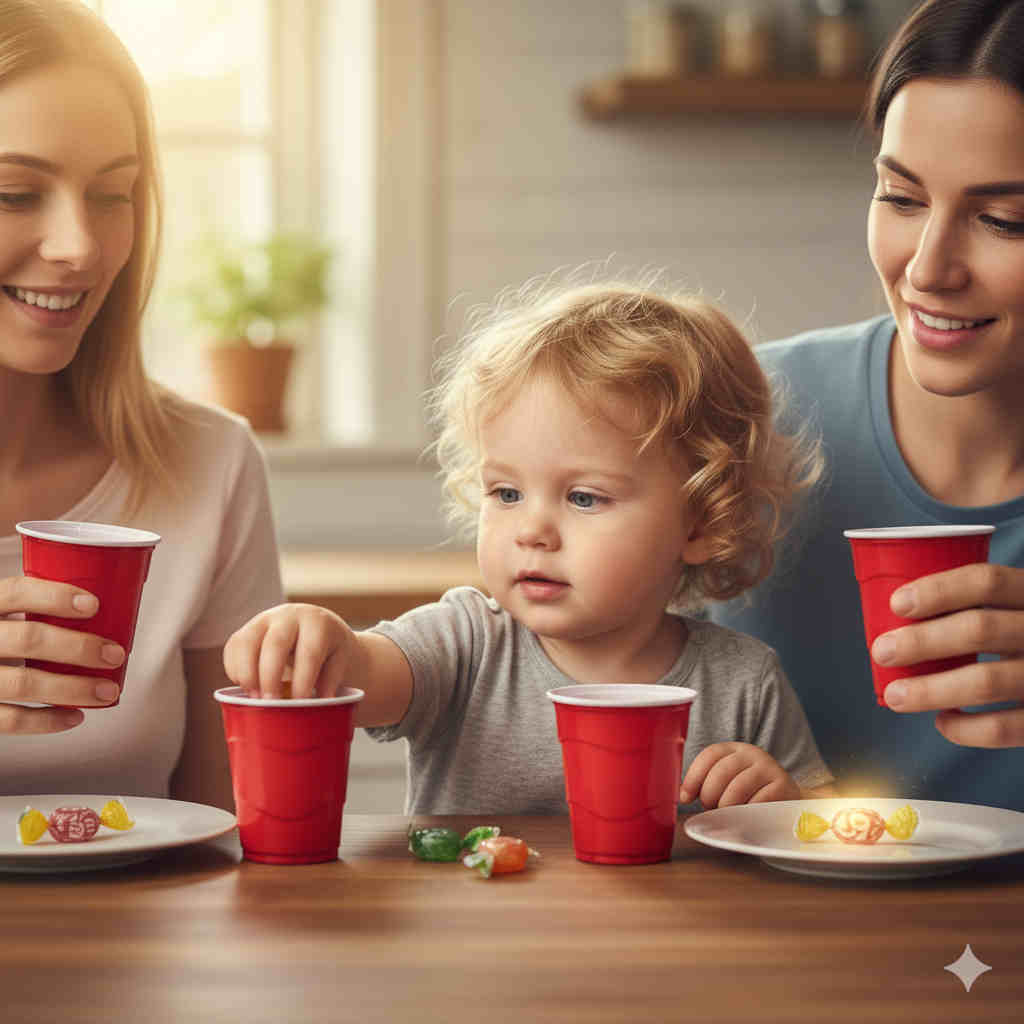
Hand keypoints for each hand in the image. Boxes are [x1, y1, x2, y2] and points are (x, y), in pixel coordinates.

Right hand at [0, 576, 125, 733]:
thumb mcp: (2, 614)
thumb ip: (32, 608)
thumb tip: (103, 609)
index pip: (16, 592)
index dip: (55, 597)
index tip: (93, 605)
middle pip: (28, 639)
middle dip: (79, 647)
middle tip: (114, 653)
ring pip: (24, 683)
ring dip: (74, 688)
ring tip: (106, 690)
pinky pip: (11, 720)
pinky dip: (48, 720)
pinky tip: (75, 715)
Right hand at [222, 603, 354, 698]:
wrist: (314, 624)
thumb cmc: (329, 648)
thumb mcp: (340, 659)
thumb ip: (332, 680)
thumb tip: (323, 703)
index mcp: (317, 622)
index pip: (309, 651)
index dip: (303, 678)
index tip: (300, 702)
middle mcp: (288, 616)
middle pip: (275, 643)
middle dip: (270, 676)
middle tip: (270, 702)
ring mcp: (263, 620)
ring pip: (246, 642)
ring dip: (247, 674)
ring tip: (255, 698)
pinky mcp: (246, 629)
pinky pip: (233, 647)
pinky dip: (234, 670)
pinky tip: (246, 687)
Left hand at [679, 742, 800, 807]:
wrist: (790, 801)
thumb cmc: (751, 794)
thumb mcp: (729, 782)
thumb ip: (707, 785)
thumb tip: (682, 797)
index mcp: (734, 749)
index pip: (709, 755)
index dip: (692, 777)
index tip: (685, 798)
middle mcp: (752, 754)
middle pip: (721, 772)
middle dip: (709, 796)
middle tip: (712, 809)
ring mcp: (769, 768)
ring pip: (737, 788)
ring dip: (726, 807)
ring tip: (728, 814)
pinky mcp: (783, 786)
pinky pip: (757, 803)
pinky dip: (746, 815)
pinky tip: (746, 818)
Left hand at [871, 563, 1023, 747]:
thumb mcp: (1017, 609)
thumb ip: (979, 607)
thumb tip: (896, 619)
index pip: (987, 581)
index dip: (938, 590)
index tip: (896, 604)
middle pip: (980, 629)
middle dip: (922, 641)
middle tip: (882, 651)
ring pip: (988, 681)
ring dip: (931, 690)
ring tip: (895, 696)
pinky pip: (1006, 728)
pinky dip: (966, 728)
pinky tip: (943, 721)